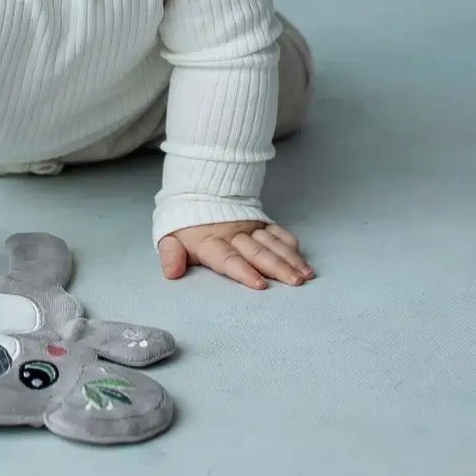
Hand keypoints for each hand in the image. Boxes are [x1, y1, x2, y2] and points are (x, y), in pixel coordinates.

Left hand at [158, 221, 313, 288]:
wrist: (197, 190)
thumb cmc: (185, 224)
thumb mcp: (170, 237)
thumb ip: (171, 255)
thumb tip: (170, 273)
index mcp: (209, 241)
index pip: (228, 259)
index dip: (243, 271)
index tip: (260, 285)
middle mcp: (232, 234)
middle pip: (257, 252)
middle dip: (277, 268)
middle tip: (295, 282)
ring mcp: (248, 226)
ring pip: (271, 243)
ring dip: (289, 259)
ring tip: (305, 275)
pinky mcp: (259, 221)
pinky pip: (277, 231)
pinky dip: (289, 242)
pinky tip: (302, 256)